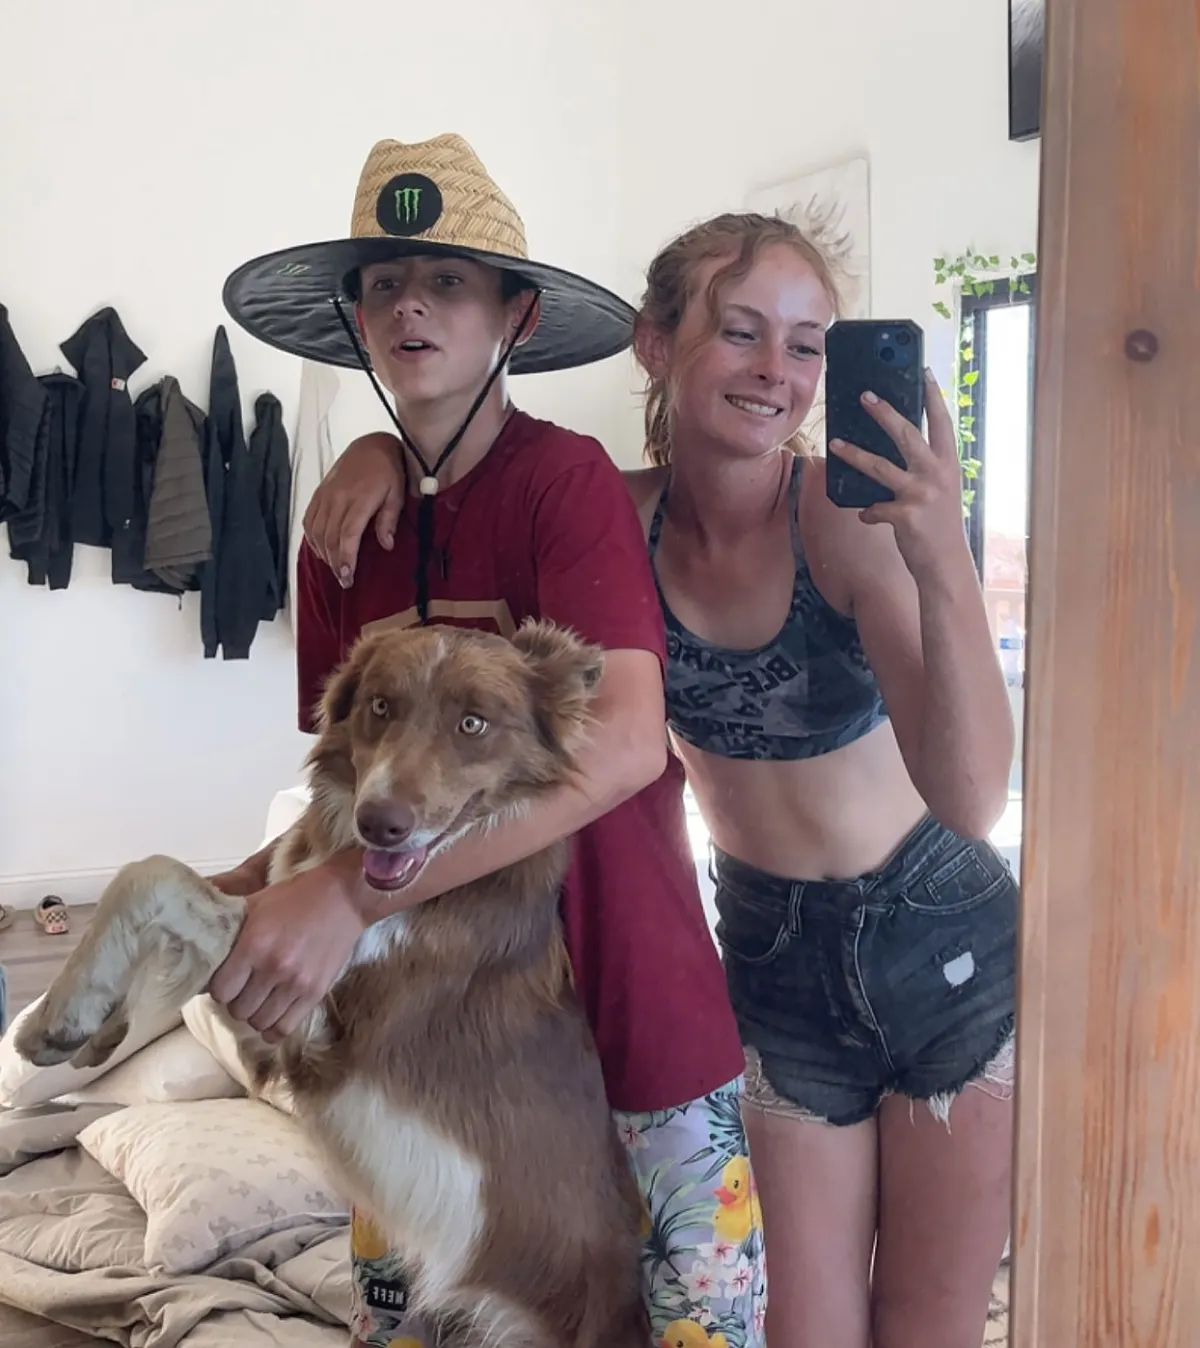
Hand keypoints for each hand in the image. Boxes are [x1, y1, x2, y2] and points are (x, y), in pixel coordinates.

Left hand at [208, 861, 367, 1042]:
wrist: (344, 897)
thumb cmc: (295, 897)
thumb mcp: (256, 903)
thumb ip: (231, 927)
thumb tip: (204, 946)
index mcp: (254, 944)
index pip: (220, 991)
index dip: (219, 988)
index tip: (225, 979)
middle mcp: (273, 968)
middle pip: (238, 1010)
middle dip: (236, 1001)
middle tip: (243, 988)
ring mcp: (297, 983)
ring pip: (259, 1023)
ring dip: (254, 1014)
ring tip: (259, 1000)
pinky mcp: (316, 992)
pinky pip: (284, 1028)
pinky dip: (273, 1028)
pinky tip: (272, 1015)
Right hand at [303, 433, 405, 587]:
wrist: (372, 444)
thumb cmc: (390, 471)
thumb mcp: (397, 494)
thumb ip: (389, 520)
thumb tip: (386, 545)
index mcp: (359, 499)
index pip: (347, 535)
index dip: (345, 558)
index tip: (347, 577)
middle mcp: (338, 498)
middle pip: (330, 537)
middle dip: (335, 562)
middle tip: (344, 581)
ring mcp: (326, 495)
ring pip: (317, 531)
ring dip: (324, 553)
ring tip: (335, 569)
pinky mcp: (319, 493)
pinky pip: (309, 519)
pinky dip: (313, 538)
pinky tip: (322, 550)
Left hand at [829, 369, 970, 583]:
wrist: (945, 564)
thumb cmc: (940, 524)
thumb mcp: (941, 491)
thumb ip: (924, 468)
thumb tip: (894, 448)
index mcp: (948, 464)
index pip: (942, 422)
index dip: (933, 396)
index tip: (924, 370)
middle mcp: (937, 474)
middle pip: (906, 434)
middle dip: (884, 412)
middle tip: (865, 395)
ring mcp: (921, 494)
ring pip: (880, 466)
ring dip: (854, 454)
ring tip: (834, 443)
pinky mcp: (905, 516)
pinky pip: (874, 508)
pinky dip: (868, 512)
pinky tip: (866, 516)